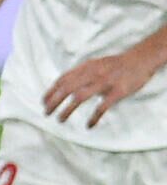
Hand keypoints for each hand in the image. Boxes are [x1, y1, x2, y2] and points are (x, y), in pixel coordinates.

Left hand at [43, 49, 161, 127]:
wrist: (140, 60)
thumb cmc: (115, 65)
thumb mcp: (94, 64)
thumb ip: (80, 73)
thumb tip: (63, 84)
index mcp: (85, 67)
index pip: (62, 79)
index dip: (51, 91)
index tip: (43, 101)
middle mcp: (92, 74)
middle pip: (66, 88)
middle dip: (53, 101)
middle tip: (46, 112)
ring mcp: (104, 82)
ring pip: (79, 97)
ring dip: (67, 110)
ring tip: (60, 119)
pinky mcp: (117, 92)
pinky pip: (102, 107)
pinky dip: (94, 117)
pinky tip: (89, 125)